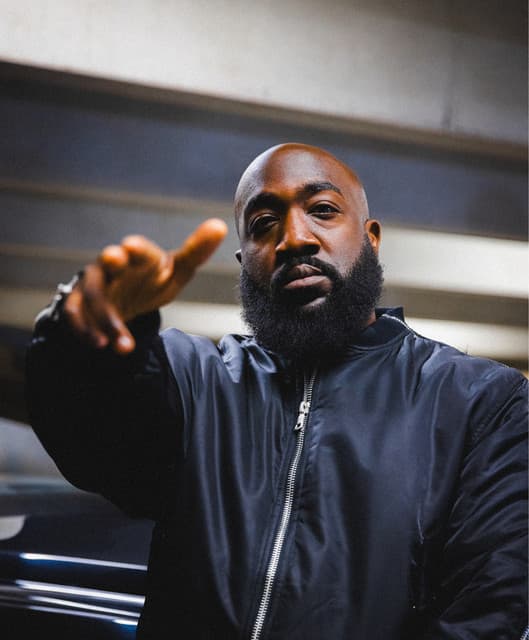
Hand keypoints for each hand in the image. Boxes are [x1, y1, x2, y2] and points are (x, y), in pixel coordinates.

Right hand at [63, 218, 227, 353]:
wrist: (121, 298)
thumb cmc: (151, 280)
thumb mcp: (175, 271)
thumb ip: (195, 252)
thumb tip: (220, 225)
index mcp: (139, 256)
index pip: (138, 249)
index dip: (135, 248)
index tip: (131, 247)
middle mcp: (113, 265)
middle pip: (107, 261)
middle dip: (110, 261)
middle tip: (114, 257)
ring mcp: (93, 283)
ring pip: (93, 295)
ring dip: (107, 319)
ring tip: (123, 345)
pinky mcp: (78, 303)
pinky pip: (75, 314)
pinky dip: (85, 329)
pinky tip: (101, 345)